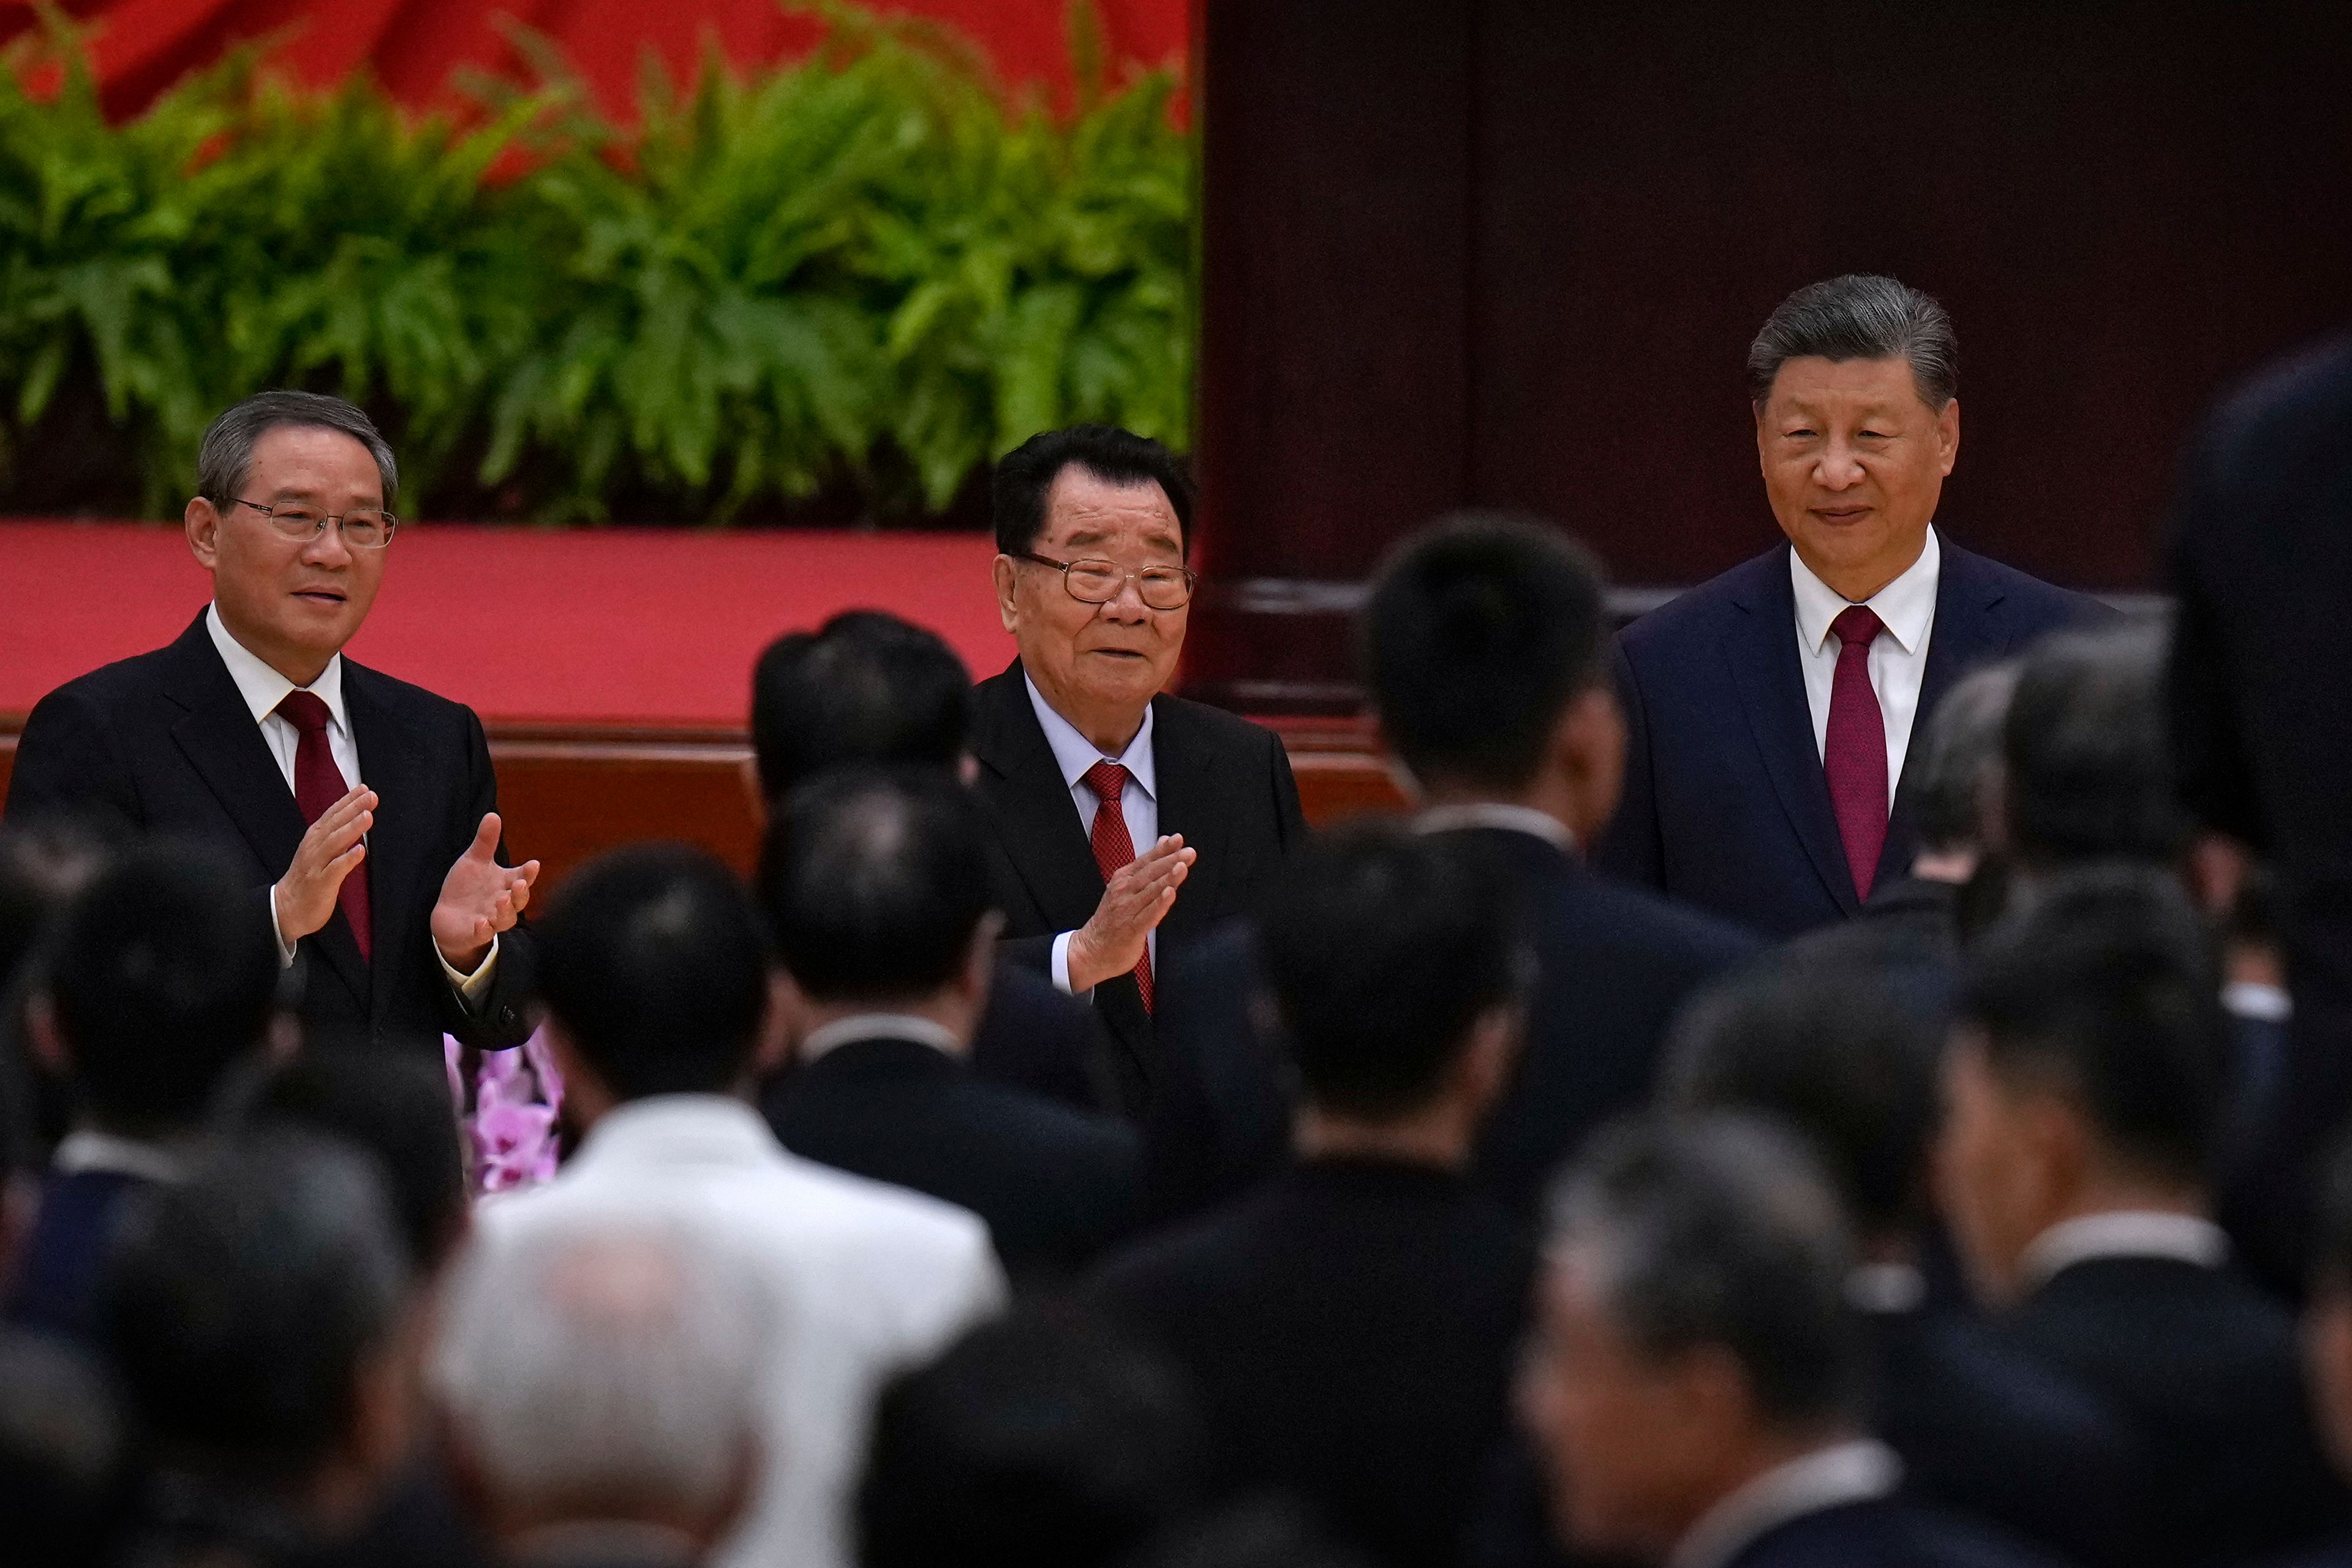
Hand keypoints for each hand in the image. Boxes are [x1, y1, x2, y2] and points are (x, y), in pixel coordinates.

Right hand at [275, 786, 374, 945]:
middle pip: (334, 825)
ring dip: (351, 828)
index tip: (364, 789)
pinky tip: (360, 851)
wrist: (287, 908)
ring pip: (334, 843)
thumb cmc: (308, 878)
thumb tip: (355, 818)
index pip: (332, 815)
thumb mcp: (319, 852)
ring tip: (368, 816)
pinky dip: (347, 859)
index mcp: (314, 839)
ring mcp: (316, 865)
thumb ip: (335, 836)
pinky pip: (335, 870)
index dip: (347, 801)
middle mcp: (314, 848)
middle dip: (353, 809)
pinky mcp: (320, 883)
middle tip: (371, 796)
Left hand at [433, 813, 540, 972]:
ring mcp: (491, 919)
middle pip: (519, 900)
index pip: (523, 877)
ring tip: (502, 899)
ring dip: (506, 910)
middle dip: (521, 892)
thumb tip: (493, 815)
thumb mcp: (474, 861)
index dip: (529, 872)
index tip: (534, 864)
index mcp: (506, 883)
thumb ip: (485, 842)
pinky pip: (483, 934)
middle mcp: (503, 902)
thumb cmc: (467, 887)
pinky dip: (483, 929)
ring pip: (505, 919)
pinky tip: (481, 922)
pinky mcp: (475, 933)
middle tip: (521, 883)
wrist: (449, 916)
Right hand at [1066, 834, 1194, 991]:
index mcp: (1123, 879)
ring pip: (1151, 891)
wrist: (1092, 949)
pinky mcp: (1131, 929)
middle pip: (1150, 873)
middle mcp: (1123, 891)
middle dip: (1171, 861)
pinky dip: (1160, 903)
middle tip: (1189, 852)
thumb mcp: (1127, 886)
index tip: (1178, 839)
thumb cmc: (1113, 917)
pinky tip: (1170, 894)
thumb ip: (1148, 865)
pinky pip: (1149, 914)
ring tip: (1182, 867)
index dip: (1162, 850)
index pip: (1146, 861)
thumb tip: (1165, 841)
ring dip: (1168, 878)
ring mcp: (1127, 909)